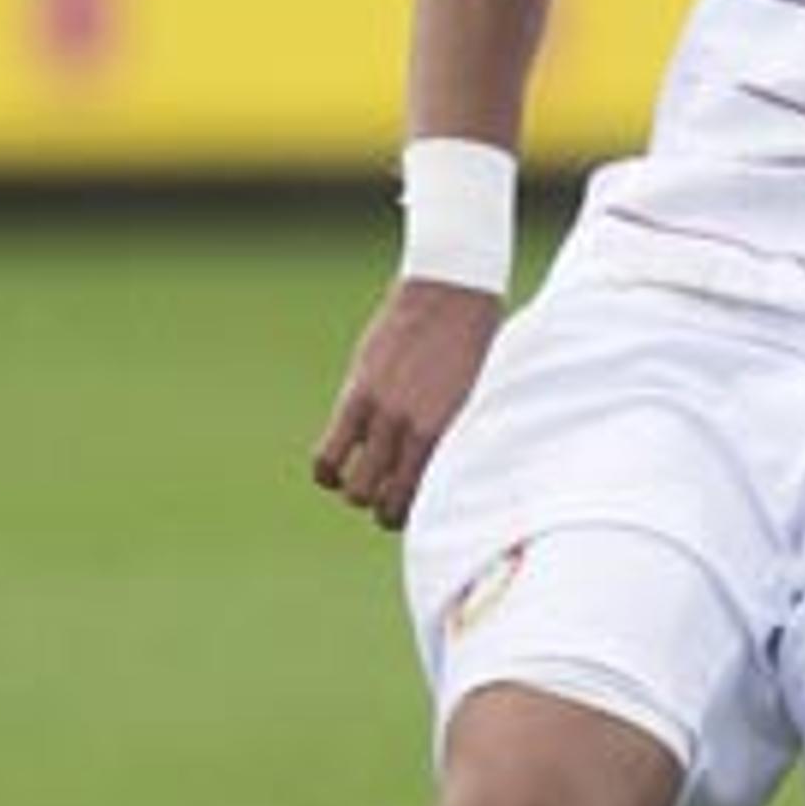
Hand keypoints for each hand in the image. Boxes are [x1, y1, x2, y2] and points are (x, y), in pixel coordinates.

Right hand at [311, 279, 502, 529]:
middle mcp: (418, 432)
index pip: (424, 503)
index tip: (413, 506)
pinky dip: (327, 472)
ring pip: (356, 487)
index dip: (414, 515)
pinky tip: (335, 469)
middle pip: (386, 504)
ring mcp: (385, 414)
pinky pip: (327, 454)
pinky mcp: (357, 394)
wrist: (453, 290)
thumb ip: (456, 436)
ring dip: (356, 492)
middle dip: (384, 509)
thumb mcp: (477, 397)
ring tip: (361, 479)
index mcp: (453, 436)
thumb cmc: (476, 343)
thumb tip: (444, 474)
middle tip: (387, 494)